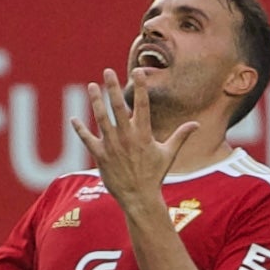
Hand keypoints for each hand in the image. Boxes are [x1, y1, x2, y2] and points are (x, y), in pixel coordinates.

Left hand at [72, 68, 194, 213]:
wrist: (139, 197)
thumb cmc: (154, 176)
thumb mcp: (168, 154)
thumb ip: (180, 136)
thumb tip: (196, 124)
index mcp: (144, 134)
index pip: (143, 104)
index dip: (140, 86)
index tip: (137, 71)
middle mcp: (127, 137)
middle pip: (118, 107)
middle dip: (113, 87)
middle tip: (107, 71)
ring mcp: (112, 146)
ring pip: (101, 119)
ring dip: (95, 101)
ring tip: (91, 86)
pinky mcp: (100, 156)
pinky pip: (88, 139)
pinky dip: (80, 129)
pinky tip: (73, 119)